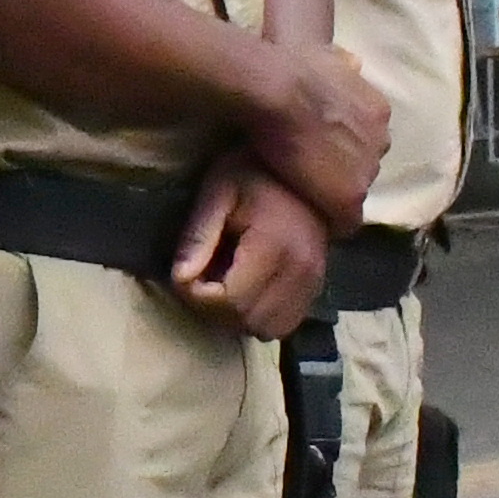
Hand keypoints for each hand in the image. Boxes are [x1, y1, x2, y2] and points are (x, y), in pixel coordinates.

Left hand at [169, 158, 331, 335]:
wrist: (307, 167)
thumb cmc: (253, 174)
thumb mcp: (216, 193)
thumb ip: (198, 236)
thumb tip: (180, 279)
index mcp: (275, 245)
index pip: (230, 300)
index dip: (197, 296)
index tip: (183, 274)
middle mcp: (301, 270)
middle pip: (246, 320)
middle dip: (212, 309)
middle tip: (198, 280)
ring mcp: (314, 281)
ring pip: (266, 330)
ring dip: (235, 318)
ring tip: (220, 286)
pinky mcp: (317, 287)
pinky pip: (284, 325)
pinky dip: (258, 317)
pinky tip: (245, 292)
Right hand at [228, 38, 392, 232]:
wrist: (278, 91)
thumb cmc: (292, 69)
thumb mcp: (328, 57)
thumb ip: (343, 67)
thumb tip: (350, 63)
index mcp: (378, 112)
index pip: (365, 142)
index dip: (341, 150)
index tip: (319, 152)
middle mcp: (382, 142)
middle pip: (363, 168)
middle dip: (341, 171)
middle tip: (310, 171)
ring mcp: (369, 171)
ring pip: (354, 193)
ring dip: (333, 193)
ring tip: (306, 193)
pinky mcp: (351, 197)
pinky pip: (345, 221)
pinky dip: (330, 220)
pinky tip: (310, 216)